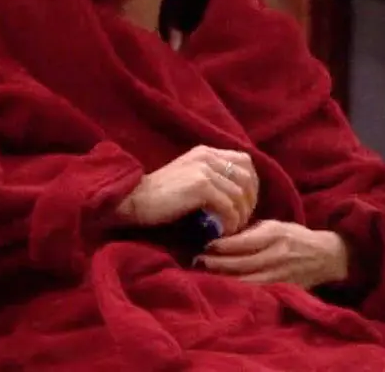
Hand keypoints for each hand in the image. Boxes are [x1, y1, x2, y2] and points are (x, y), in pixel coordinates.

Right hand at [117, 145, 257, 234]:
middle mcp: (207, 156)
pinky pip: (228, 206)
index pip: (244, 162)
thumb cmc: (159, 197)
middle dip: (249, 201)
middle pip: (247, 177)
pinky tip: (222, 232)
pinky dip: (230, 222)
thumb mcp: (187, 178)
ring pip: (240, 194)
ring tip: (231, 230)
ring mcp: (204, 169)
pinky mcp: (201, 185)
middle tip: (240, 221)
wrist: (133, 200)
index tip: (244, 205)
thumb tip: (237, 197)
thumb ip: (210, 179)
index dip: (251, 185)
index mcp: (205, 152)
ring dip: (240, 216)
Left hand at [197, 220, 348, 289]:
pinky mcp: (282, 289)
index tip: (204, 244)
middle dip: (216, 263)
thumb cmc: (294, 236)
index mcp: (274, 235)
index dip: (221, 245)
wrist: (325, 256)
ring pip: (246, 281)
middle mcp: (276, 255)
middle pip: (241, 264)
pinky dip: (238, 290)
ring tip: (204, 274)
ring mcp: (280, 275)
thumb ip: (250, 232)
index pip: (243, 242)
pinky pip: (256, 292)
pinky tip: (224, 287)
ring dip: (223, 278)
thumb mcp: (274, 225)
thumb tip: (221, 235)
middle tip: (197, 261)